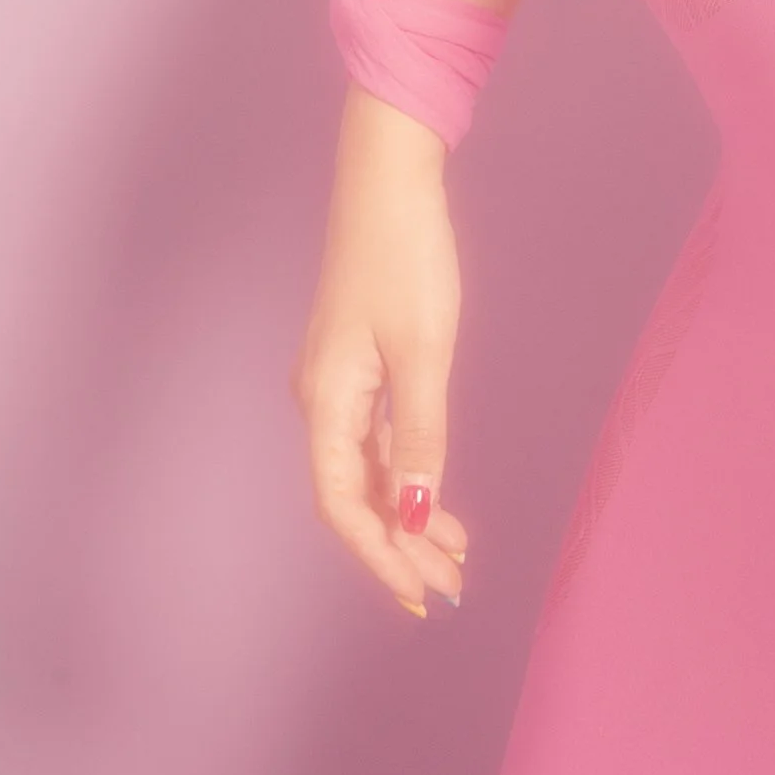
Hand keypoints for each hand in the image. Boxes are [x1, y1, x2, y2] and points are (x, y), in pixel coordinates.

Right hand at [291, 86, 474, 621]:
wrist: (388, 178)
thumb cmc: (404, 255)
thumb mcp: (423, 352)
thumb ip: (420, 436)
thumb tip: (413, 513)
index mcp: (326, 402)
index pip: (343, 507)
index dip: (380, 558)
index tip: (420, 595)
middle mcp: (321, 400)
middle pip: (353, 497)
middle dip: (398, 547)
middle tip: (449, 586)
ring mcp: (337, 381)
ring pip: (366, 469)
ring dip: (404, 513)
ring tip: (453, 553)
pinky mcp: (357, 361)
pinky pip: (374, 438)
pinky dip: (403, 471)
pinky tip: (432, 493)